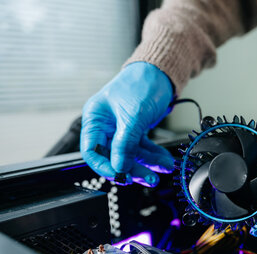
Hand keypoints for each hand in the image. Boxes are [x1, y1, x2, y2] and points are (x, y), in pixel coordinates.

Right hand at [81, 61, 173, 186]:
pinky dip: (154, 156)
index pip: (92, 151)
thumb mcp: (133, 115)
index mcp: (96, 119)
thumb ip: (125, 143)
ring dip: (147, 164)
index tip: (121, 175)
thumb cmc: (141, 83)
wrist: (161, 72)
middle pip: (114, 156)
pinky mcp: (136, 130)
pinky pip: (143, 148)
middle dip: (132, 168)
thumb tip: (119, 166)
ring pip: (131, 154)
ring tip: (162, 170)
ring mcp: (121, 129)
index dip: (105, 166)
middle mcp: (106, 125)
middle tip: (147, 178)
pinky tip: (164, 161)